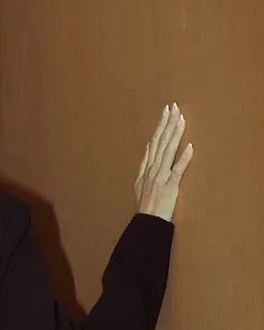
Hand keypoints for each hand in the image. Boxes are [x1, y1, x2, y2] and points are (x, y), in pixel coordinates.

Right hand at [135, 104, 192, 221]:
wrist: (147, 221)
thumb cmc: (145, 205)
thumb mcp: (139, 182)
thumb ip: (145, 164)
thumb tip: (149, 146)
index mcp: (147, 168)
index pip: (155, 142)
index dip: (161, 126)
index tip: (166, 112)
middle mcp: (153, 169)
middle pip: (161, 142)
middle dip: (167, 124)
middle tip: (174, 107)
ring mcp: (161, 176)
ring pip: (168, 151)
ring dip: (174, 134)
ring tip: (181, 119)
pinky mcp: (170, 186)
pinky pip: (177, 170)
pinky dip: (183, 158)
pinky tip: (190, 146)